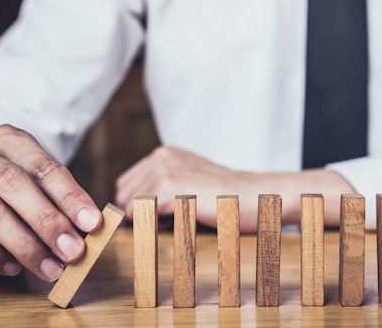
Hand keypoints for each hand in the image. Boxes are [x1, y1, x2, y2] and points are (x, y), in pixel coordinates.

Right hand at [0, 124, 102, 281]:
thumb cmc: (8, 196)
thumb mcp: (36, 189)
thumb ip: (58, 203)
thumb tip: (87, 231)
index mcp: (8, 141)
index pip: (43, 166)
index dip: (70, 196)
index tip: (92, 223)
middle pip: (14, 183)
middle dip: (48, 221)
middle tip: (73, 251)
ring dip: (25, 244)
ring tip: (49, 268)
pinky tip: (11, 268)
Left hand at [115, 145, 355, 231]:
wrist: (258, 197)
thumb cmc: (227, 200)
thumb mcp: (191, 185)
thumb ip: (163, 190)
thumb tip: (130, 214)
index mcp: (164, 154)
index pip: (125, 186)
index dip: (135, 208)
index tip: (157, 220)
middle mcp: (161, 157)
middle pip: (122, 196)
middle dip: (138, 215)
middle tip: (170, 223)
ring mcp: (164, 170)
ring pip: (129, 208)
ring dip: (147, 222)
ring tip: (180, 221)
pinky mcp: (169, 187)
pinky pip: (139, 214)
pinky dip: (152, 227)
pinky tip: (180, 224)